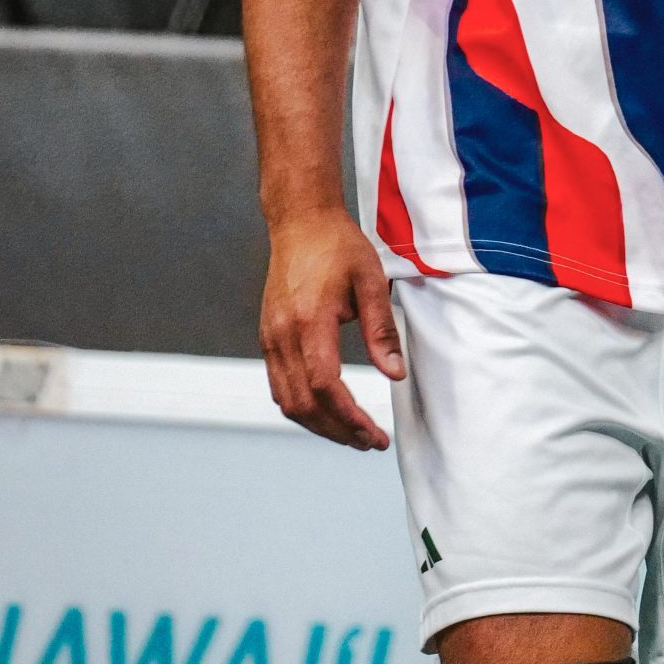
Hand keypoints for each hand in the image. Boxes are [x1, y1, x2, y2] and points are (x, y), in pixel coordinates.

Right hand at [259, 204, 403, 450]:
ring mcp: (270, 337)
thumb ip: (381, 330)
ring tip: (352, 432)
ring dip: (318, 424)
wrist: (300, 221)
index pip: (326, 386)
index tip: (375, 434)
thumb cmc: (337, 245)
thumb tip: (394, 373)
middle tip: (369, 442)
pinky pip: (279, 385)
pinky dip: (302, 406)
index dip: (350, 417)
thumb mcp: (370, 281)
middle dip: (337, 430)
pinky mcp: (268, 336)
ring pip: (287, 401)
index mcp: (309, 321)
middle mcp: (282, 335)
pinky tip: (326, 409)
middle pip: (304, 404)